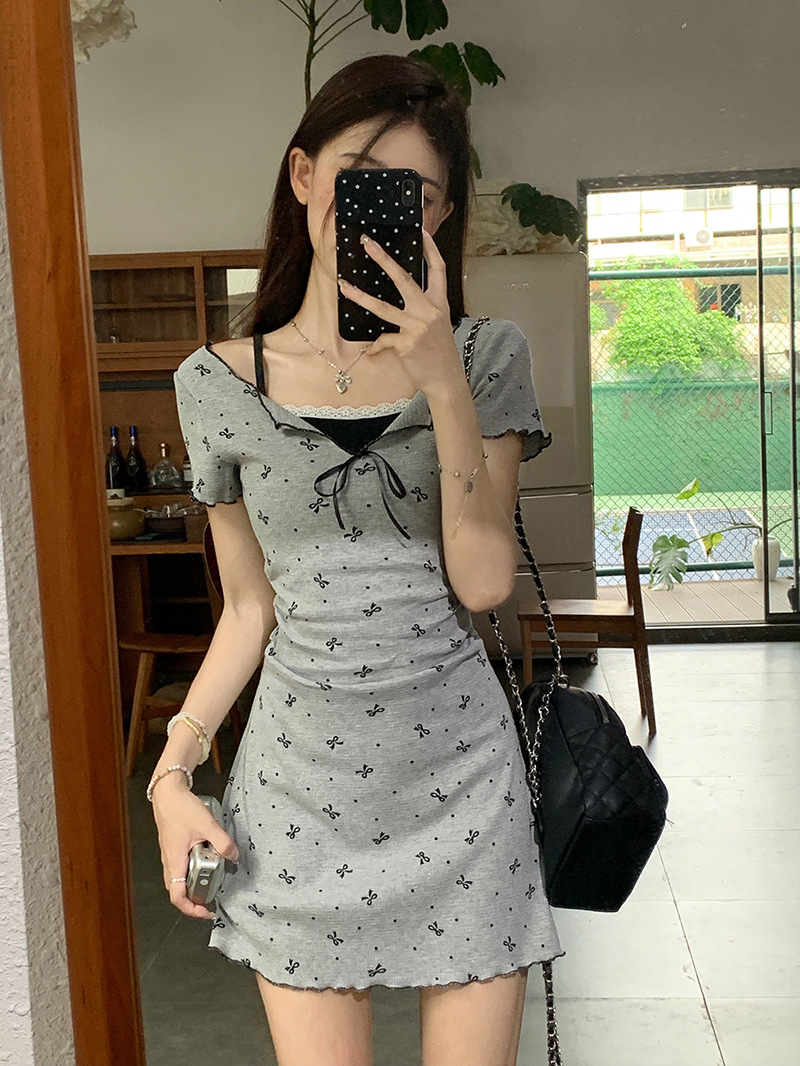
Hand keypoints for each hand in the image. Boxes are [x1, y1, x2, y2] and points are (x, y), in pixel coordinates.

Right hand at [151, 783, 239, 919]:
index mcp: (175, 862)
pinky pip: (181, 866)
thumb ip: (222, 842)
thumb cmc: (180, 808)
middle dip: (195, 898)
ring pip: (180, 879)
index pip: (178, 897)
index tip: (207, 911)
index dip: (192, 909)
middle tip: (212, 897)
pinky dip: (194, 868)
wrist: (168, 792)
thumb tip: (234, 856)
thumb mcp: (207, 825)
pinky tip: (206, 857)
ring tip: (212, 878)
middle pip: (179, 891)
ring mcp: (170, 855)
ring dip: (195, 882)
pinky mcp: (173, 847)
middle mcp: (169, 862)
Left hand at [337, 228, 462, 397]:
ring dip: (360, 296)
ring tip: (344, 286)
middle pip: (403, 278)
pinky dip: (375, 346)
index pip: (437, 269)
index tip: (422, 231)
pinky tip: (372, 350)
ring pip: (383, 307)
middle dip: (383, 258)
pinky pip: (382, 339)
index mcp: (439, 303)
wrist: (446, 379)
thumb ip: (424, 309)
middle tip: (367, 243)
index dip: (430, 249)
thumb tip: (404, 299)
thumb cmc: (440, 353)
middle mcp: (429, 311)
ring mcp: (417, 326)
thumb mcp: (438, 325)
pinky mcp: (406, 343)